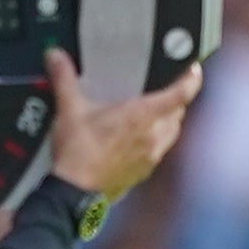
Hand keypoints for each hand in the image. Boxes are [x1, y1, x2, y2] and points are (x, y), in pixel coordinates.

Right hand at [40, 52, 200, 198]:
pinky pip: (159, 152)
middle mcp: (153, 136)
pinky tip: (139, 139)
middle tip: (166, 88)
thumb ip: (64, 78)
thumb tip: (55, 55)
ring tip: (154, 112)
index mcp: (142, 116)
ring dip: (168, 121)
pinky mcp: (143, 172)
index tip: (194, 70)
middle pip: (178, 113)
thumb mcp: (69, 109)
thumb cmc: (77, 152)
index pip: (180, 95)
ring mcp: (150, 157)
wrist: (74, 193)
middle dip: (176, 100)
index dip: (191, 80)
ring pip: (172, 133)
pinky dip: (156, 141)